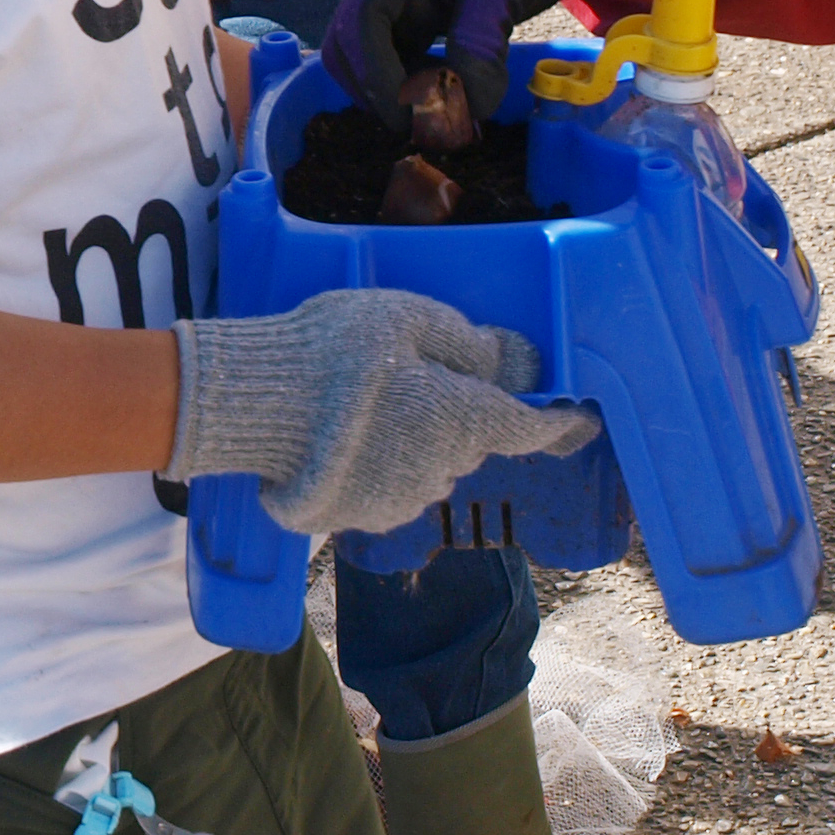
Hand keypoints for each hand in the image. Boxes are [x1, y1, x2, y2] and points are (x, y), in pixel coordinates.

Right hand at [168, 285, 603, 539]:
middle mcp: (444, 472)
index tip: (580, 421)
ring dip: (417, 442)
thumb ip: (466, 342)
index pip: (532, 429)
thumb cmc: (335, 350)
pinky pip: (388, 487)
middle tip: (416, 377)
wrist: (253, 403)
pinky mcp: (359, 517)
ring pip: (429, 466)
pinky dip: (380, 464)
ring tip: (369, 407)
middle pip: (471, 443)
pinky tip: (343, 438)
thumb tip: (512, 363)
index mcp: (464, 421)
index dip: (560, 425)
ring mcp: (400, 502)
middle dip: (458, 416)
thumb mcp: (406, 317)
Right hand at [323, 0, 574, 141]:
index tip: (410, 113)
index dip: (378, 75)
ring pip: (369, 55)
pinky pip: (400, 57)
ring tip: (441, 107)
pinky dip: (416, 82)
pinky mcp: (420, 18)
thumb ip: (480, 44)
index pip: (361, 25)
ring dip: (394, 88)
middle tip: (417, 121)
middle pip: (347, 44)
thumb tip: (469, 108)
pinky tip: (452, 92)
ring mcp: (400, 1)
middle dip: (375, 87)